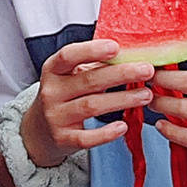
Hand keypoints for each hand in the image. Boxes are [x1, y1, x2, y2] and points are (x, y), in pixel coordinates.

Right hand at [22, 39, 152, 166]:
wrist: (38, 130)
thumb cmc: (63, 95)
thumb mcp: (69, 76)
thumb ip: (93, 65)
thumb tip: (130, 52)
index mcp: (52, 70)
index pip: (68, 56)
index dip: (91, 50)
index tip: (116, 47)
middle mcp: (51, 92)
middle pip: (88, 81)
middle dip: (121, 74)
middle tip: (147, 70)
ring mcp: (55, 116)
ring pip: (91, 106)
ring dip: (122, 100)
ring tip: (146, 95)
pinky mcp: (63, 139)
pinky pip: (86, 138)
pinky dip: (106, 133)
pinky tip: (123, 126)